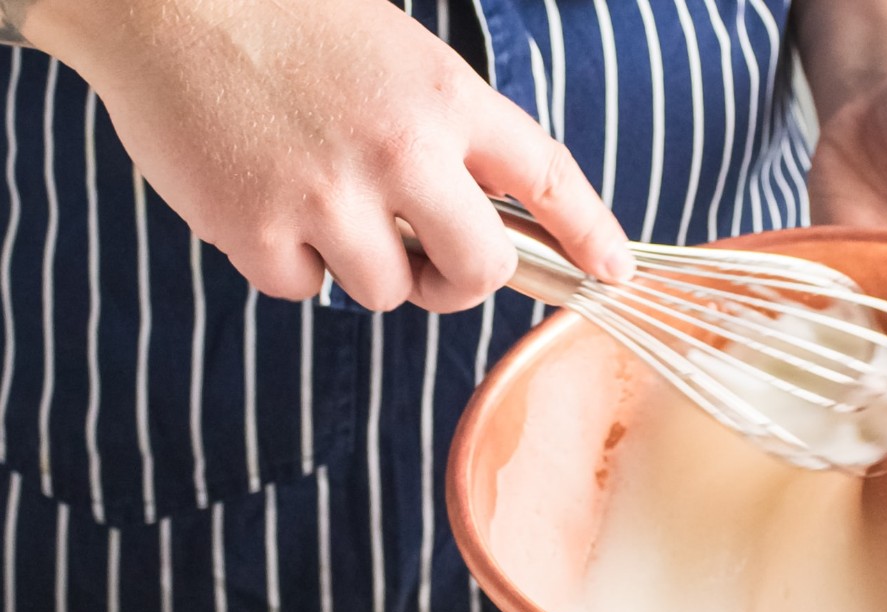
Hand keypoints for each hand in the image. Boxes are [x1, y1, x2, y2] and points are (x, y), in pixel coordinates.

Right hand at [26, 0, 632, 311]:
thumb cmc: (282, 18)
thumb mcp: (396, 54)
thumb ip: (443, 131)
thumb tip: (473, 215)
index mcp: (445, 96)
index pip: (547, 175)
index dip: (590, 232)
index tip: (611, 273)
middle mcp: (402, 151)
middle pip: (480, 270)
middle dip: (462, 282)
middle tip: (431, 263)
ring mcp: (329, 195)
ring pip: (388, 292)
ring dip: (363, 264)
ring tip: (316, 199)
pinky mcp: (257, 229)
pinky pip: (305, 291)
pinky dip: (290, 263)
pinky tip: (263, 201)